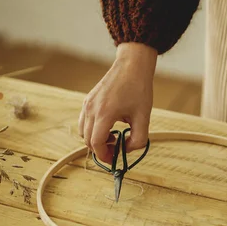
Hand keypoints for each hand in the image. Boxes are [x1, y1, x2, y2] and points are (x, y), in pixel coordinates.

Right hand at [78, 43, 156, 162]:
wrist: (131, 66)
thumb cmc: (139, 90)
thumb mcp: (144, 118)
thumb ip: (138, 139)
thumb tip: (126, 149)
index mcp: (104, 114)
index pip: (96, 143)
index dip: (104, 155)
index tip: (114, 159)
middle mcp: (91, 109)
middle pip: (87, 140)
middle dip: (101, 149)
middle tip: (116, 150)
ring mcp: (87, 104)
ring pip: (83, 132)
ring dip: (95, 140)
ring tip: (113, 136)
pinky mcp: (88, 101)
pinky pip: (84, 121)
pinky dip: (92, 129)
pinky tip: (108, 126)